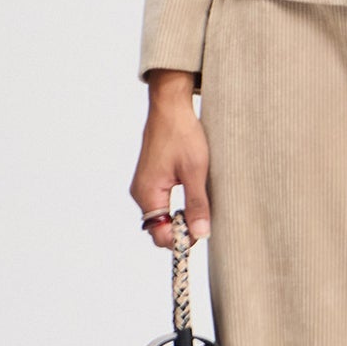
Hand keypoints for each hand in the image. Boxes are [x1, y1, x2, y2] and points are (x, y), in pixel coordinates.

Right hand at [131, 69, 210, 243]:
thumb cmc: (182, 133)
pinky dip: (177, 204)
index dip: (181, 240)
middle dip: (182, 229)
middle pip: (160, 228)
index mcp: (148, 194)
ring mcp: (145, 185)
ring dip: (181, 215)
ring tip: (201, 203)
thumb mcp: (195, 171)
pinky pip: (162, 201)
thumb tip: (200, 234)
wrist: (170, 106)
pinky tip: (193, 192)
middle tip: (205, 218)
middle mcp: (141, 193)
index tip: (203, 232)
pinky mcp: (151, 177)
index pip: (160, 235)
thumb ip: (197, 205)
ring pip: (163, 215)